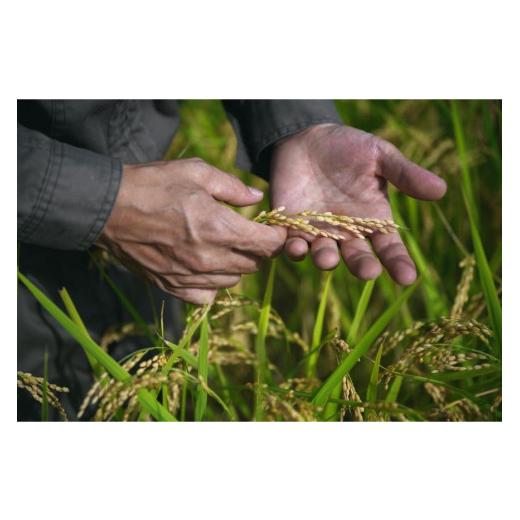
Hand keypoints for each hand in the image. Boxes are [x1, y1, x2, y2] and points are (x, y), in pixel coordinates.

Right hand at [97, 158, 285, 303]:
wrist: (108, 208)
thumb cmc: (153, 185)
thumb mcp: (196, 173)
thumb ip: (232, 188)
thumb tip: (258, 199)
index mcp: (218, 228)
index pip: (267, 245)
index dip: (278, 237)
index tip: (275, 229)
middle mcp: (208, 258)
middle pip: (253, 264)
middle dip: (258, 249)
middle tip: (248, 233)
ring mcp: (189, 276)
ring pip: (233, 280)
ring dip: (236, 265)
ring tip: (224, 247)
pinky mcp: (172, 287)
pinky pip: (206, 296)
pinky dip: (213, 284)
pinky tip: (205, 267)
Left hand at [270, 124, 446, 284]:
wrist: (306, 139)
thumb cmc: (347, 148)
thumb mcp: (379, 156)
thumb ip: (404, 174)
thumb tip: (441, 190)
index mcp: (372, 219)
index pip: (389, 247)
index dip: (398, 262)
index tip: (407, 277)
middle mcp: (346, 232)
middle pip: (357, 257)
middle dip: (362, 266)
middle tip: (368, 272)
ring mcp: (318, 232)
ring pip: (323, 254)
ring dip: (325, 259)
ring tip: (328, 258)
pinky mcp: (290, 227)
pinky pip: (291, 244)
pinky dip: (291, 248)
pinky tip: (294, 246)